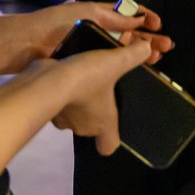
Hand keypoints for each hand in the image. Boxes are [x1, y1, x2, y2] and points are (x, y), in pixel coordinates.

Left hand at [20, 1, 172, 65]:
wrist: (27, 45)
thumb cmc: (56, 25)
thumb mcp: (88, 14)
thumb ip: (114, 18)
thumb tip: (140, 19)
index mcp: (98, 14)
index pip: (127, 13)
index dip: (144, 17)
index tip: (158, 25)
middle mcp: (97, 30)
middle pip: (129, 33)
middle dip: (148, 38)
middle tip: (166, 47)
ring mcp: (91, 49)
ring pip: (122, 50)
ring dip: (141, 52)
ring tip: (157, 58)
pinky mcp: (84, 66)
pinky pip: (109, 64)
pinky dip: (124, 66)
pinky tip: (135, 70)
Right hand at [50, 38, 152, 154]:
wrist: (48, 80)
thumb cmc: (87, 79)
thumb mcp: (115, 63)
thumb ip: (133, 55)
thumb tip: (147, 48)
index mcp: (103, 123)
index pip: (108, 146)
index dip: (110, 139)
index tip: (113, 124)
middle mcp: (82, 127)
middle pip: (92, 125)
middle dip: (95, 108)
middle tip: (100, 87)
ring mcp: (62, 120)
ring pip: (74, 114)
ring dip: (77, 100)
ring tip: (82, 77)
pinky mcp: (47, 108)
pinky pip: (58, 104)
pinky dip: (61, 93)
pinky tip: (65, 75)